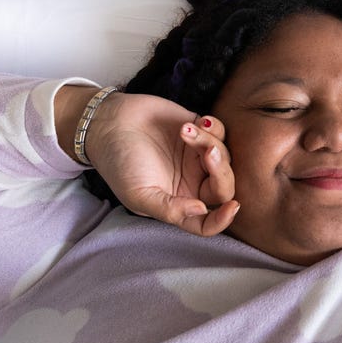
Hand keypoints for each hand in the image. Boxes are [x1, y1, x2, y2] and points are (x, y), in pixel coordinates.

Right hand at [59, 88, 238, 236]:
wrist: (109, 122)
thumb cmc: (119, 162)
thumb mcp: (138, 195)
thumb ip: (169, 209)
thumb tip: (201, 211)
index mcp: (178, 203)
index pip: (207, 221)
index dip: (223, 219)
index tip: (232, 207)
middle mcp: (191, 182)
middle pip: (224, 187)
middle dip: (221, 170)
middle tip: (206, 152)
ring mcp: (196, 157)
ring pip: (224, 157)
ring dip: (211, 142)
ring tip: (185, 131)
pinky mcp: (198, 131)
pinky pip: (220, 132)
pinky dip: (213, 127)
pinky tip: (196, 121)